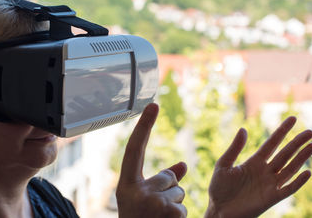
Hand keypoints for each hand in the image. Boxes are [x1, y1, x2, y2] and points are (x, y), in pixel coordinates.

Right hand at [116, 103, 187, 217]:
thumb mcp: (142, 200)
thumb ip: (161, 180)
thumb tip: (183, 165)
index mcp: (126, 184)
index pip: (136, 149)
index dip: (145, 126)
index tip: (154, 104)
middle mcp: (136, 191)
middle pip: (168, 178)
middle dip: (168, 192)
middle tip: (154, 212)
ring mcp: (153, 203)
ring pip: (179, 193)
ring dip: (175, 207)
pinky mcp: (170, 214)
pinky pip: (184, 207)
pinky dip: (180, 217)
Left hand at [205, 116, 311, 217]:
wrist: (218, 210)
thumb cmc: (219, 188)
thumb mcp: (224, 165)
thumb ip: (234, 148)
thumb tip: (243, 129)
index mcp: (254, 161)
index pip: (271, 143)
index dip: (282, 131)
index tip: (292, 119)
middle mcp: (265, 171)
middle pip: (284, 154)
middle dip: (296, 143)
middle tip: (310, 131)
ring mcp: (269, 184)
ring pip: (289, 168)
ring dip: (301, 158)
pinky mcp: (271, 198)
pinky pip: (288, 189)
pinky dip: (297, 182)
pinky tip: (307, 172)